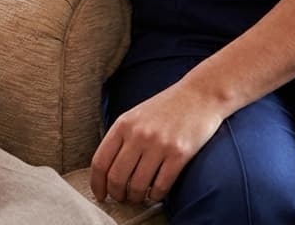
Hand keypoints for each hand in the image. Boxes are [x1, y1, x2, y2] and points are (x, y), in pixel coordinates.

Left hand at [90, 83, 222, 204]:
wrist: (198, 95)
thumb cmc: (166, 107)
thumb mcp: (136, 115)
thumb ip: (122, 137)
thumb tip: (108, 167)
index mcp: (123, 124)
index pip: (101, 161)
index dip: (97, 183)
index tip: (100, 194)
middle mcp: (138, 134)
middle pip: (117, 177)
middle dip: (117, 194)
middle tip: (120, 198)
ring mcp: (159, 144)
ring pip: (138, 185)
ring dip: (136, 197)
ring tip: (138, 197)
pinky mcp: (179, 154)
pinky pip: (161, 186)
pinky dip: (156, 196)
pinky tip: (155, 194)